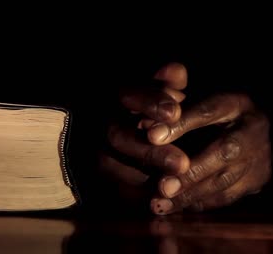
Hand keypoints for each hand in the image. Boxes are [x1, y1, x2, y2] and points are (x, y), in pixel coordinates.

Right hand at [99, 63, 189, 205]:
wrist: (99, 138)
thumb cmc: (141, 113)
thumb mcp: (151, 94)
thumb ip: (164, 85)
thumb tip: (177, 70)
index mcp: (113, 96)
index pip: (127, 94)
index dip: (150, 102)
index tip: (176, 112)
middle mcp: (98, 121)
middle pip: (117, 135)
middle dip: (150, 151)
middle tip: (182, 163)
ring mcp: (90, 149)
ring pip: (110, 166)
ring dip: (144, 180)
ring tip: (175, 190)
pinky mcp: (89, 176)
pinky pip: (109, 190)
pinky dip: (135, 199)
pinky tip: (162, 203)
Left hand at [150, 92, 271, 213]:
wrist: (249, 126)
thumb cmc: (210, 113)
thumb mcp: (194, 102)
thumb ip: (171, 113)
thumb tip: (143, 126)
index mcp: (235, 102)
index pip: (208, 111)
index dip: (180, 125)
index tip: (152, 137)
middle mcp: (254, 127)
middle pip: (224, 152)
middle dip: (190, 173)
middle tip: (162, 187)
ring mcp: (262, 156)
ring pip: (226, 181)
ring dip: (190, 196)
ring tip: (160, 204)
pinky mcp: (260, 179)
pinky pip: (228, 196)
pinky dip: (199, 202)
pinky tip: (176, 205)